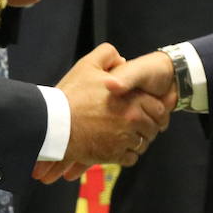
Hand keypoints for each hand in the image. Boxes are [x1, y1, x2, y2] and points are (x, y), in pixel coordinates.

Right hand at [34, 44, 171, 182]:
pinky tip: (116, 146)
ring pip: (142, 144)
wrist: (54, 122)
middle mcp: (132, 119)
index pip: (158, 109)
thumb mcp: (88, 65)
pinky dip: (126, 154)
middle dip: (146, 128)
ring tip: (123, 136)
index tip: (145, 112)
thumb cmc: (72, 94)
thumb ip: (107, 54)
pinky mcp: (114, 155)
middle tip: (134, 125)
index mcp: (132, 98)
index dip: (153, 111)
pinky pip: (131, 158)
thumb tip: (122, 60)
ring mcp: (124, 139)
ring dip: (136, 141)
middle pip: (152, 128)